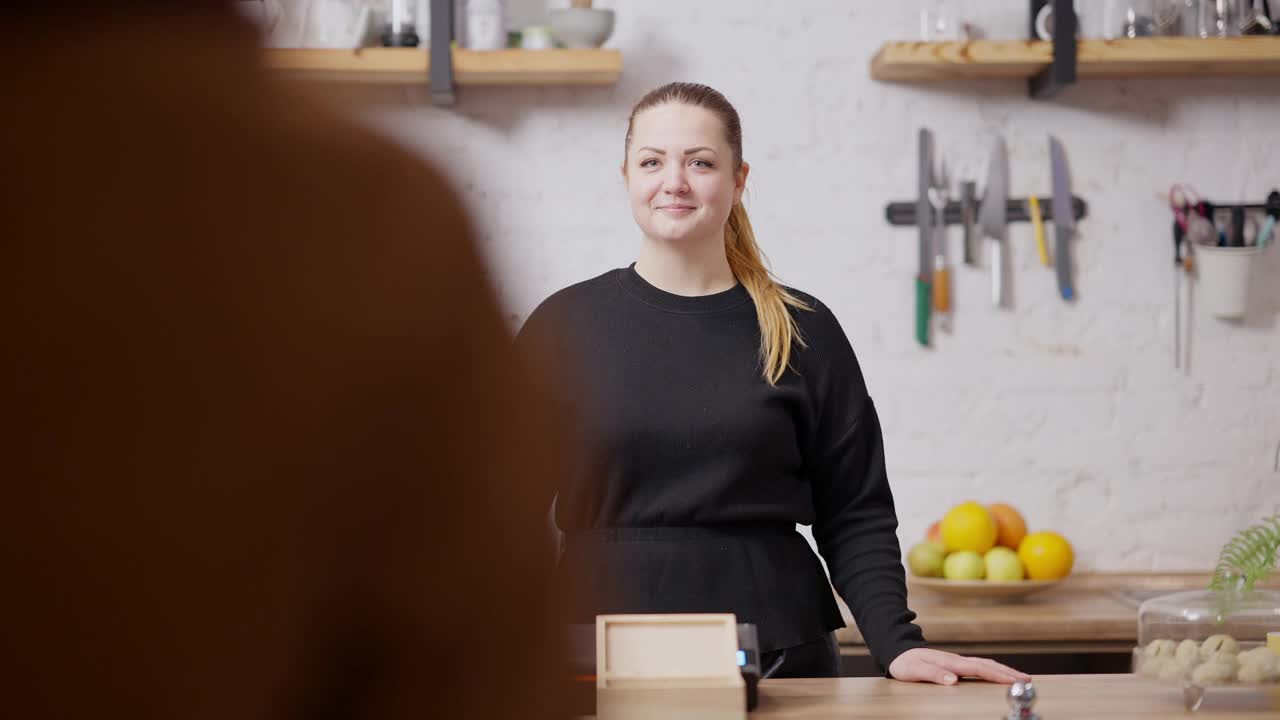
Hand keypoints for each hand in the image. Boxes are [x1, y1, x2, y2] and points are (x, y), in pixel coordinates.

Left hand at [887, 647, 1030, 684]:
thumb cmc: (905, 663)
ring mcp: (957, 661)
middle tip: (1028, 679)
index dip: (997, 675)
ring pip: (985, 665)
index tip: (1013, 680)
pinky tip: (998, 674)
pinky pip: (979, 667)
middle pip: (987, 665)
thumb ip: (933, 675)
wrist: (898, 650)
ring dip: (1003, 670)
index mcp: (950, 663)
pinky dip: (993, 670)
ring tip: (1020, 677)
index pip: (978, 669)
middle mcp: (957, 660)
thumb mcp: (915, 671)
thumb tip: (953, 680)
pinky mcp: (955, 664)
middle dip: (1008, 672)